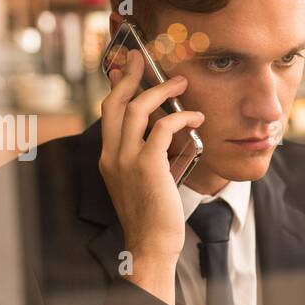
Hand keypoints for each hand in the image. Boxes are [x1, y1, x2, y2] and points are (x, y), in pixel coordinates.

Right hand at [99, 50, 202, 303]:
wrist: (151, 244)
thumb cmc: (154, 217)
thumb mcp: (149, 182)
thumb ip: (156, 157)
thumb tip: (176, 134)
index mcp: (109, 158)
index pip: (108, 114)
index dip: (118, 88)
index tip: (126, 70)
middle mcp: (112, 155)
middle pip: (115, 103)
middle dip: (129, 76)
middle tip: (142, 59)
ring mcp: (127, 159)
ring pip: (137, 109)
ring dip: (160, 91)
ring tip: (180, 82)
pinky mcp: (147, 165)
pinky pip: (163, 127)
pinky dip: (181, 116)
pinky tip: (196, 117)